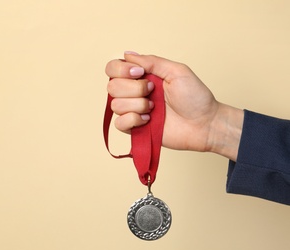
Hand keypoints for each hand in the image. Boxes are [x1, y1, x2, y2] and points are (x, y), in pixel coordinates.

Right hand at [105, 52, 242, 160]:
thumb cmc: (195, 97)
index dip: (121, 70)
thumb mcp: (176, 71)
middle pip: (112, 86)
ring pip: (116, 105)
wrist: (204, 123)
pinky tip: (149, 120)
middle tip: (153, 91)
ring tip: (154, 107)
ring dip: (138, 105)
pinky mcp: (134, 128)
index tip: (140, 73)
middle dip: (134, 88)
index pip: (113, 68)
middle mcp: (133, 92)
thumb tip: (127, 54)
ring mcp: (133, 110)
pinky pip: (119, 123)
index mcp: (140, 76)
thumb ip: (152, 61)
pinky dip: (133, 120)